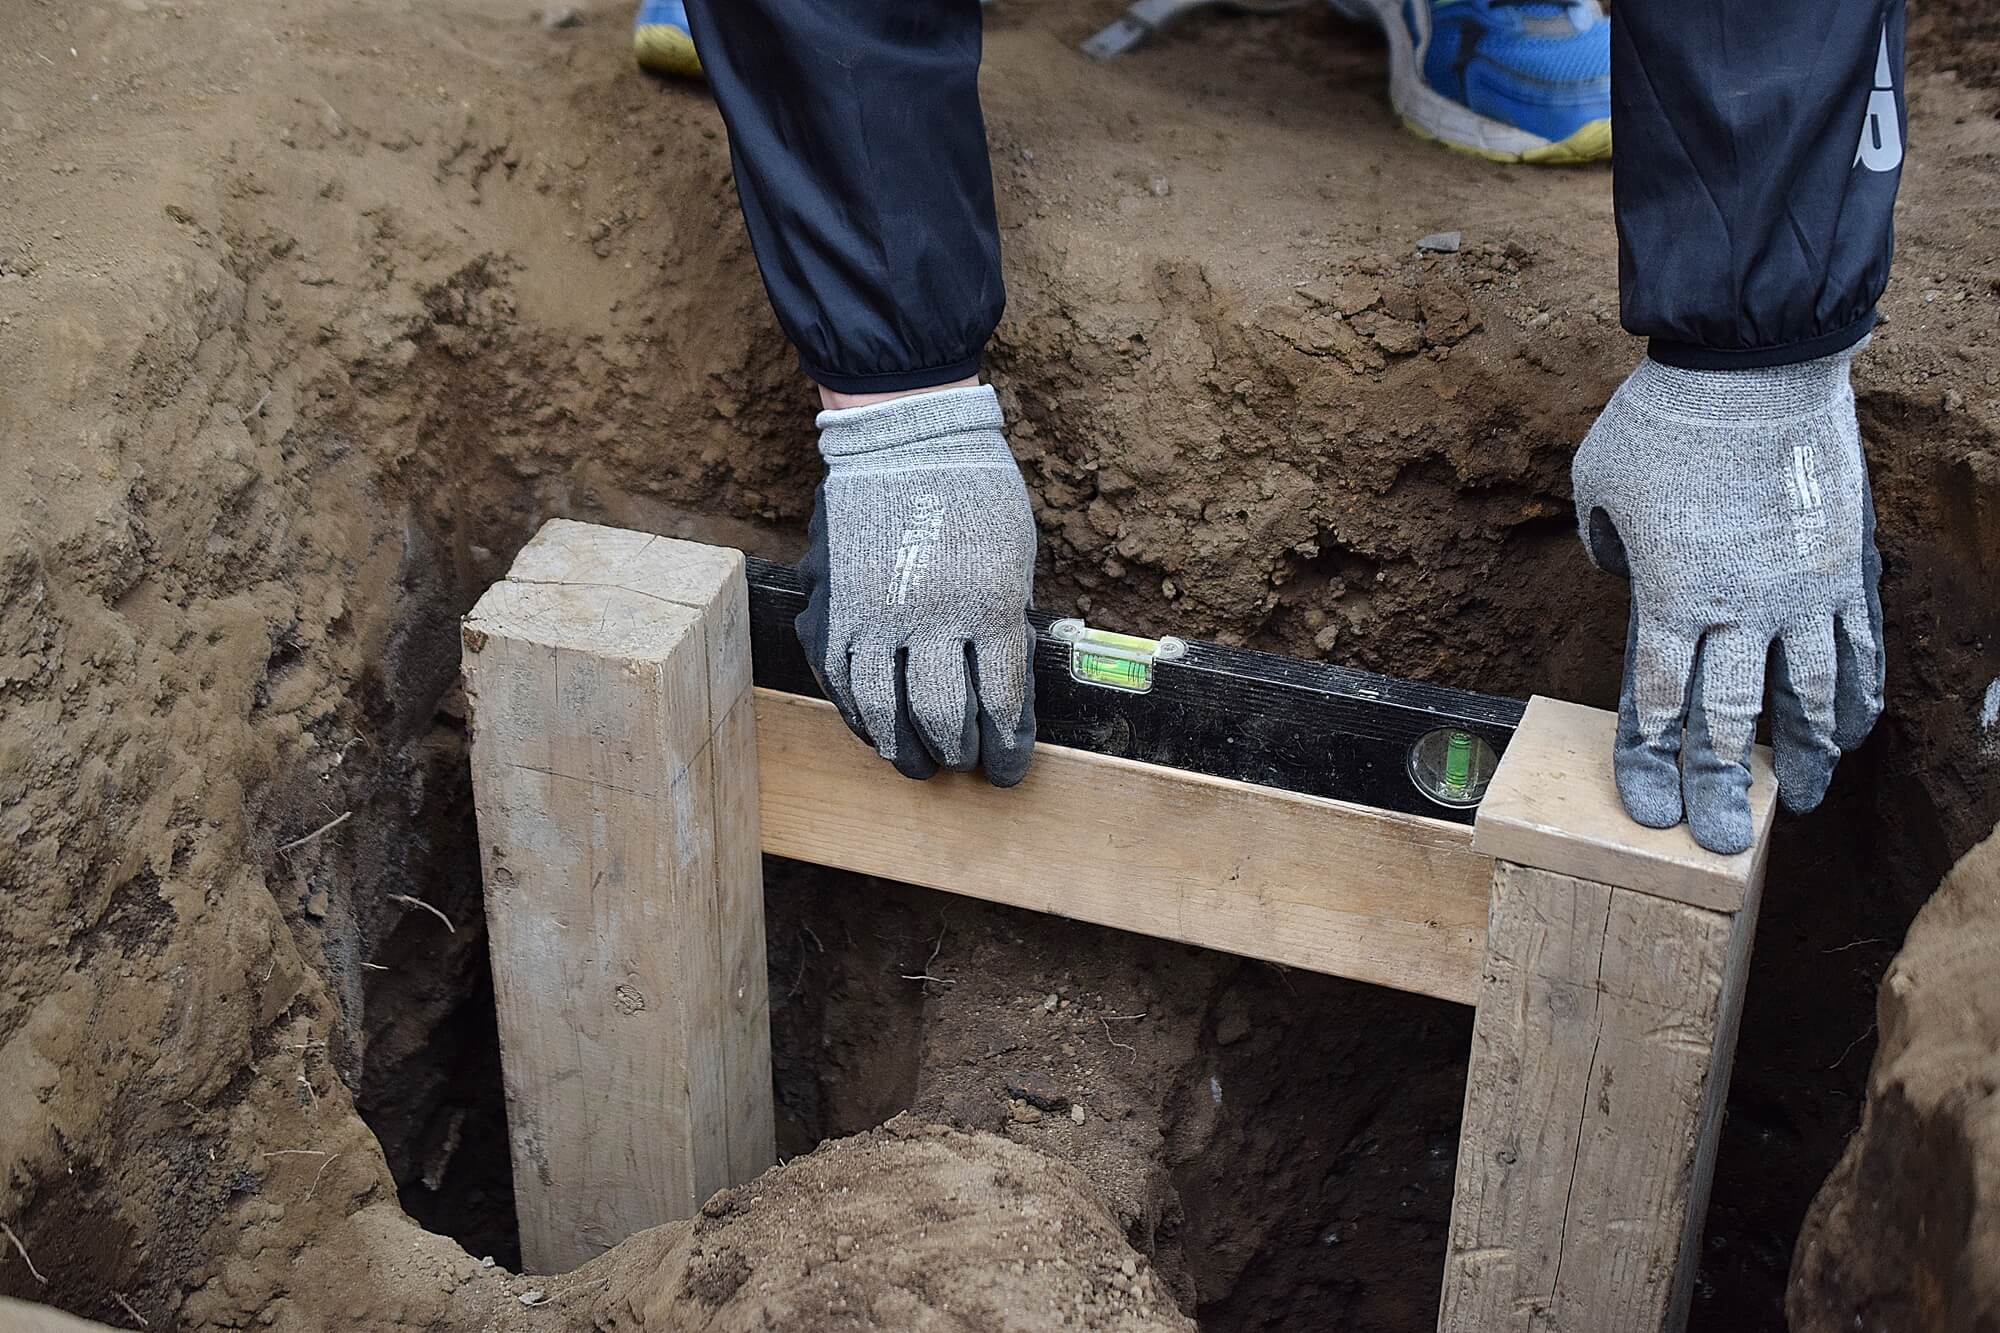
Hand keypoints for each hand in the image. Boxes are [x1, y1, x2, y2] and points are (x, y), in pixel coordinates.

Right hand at [795, 384, 1037, 785]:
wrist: (902, 438)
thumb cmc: (974, 494)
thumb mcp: (1016, 558)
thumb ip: (1008, 626)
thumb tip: (1002, 694)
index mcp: (989, 604)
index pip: (1003, 703)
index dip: (1008, 748)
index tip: (1008, 768)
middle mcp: (930, 617)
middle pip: (945, 717)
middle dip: (960, 752)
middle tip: (965, 763)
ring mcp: (874, 615)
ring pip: (886, 711)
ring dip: (907, 749)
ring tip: (921, 766)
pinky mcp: (833, 609)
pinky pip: (842, 682)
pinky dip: (860, 717)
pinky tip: (877, 732)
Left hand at [1571, 351, 1884, 853]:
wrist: (1757, 363)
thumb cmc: (1663, 420)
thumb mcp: (1598, 485)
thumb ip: (1606, 546)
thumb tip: (1623, 575)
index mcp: (1670, 595)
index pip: (1658, 703)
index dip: (1652, 766)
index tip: (1650, 816)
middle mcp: (1740, 606)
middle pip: (1729, 719)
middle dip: (1720, 789)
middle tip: (1720, 842)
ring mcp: (1802, 591)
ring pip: (1808, 698)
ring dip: (1803, 757)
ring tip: (1796, 800)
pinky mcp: (1845, 569)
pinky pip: (1859, 650)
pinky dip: (1856, 698)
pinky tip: (1850, 733)